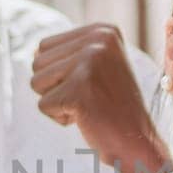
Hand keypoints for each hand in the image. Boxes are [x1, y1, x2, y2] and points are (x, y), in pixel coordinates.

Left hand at [31, 23, 165, 172]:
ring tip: (86, 105)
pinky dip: (60, 118)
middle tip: (87, 97)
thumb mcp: (97, 68)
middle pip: (37, 61)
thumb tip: (34, 52)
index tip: (89, 83)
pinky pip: (43, 105)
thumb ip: (68, 54)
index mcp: (103, 31)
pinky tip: (86, 118)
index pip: (45, 46)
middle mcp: (98, 40)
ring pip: (36, 81)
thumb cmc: (113, 107)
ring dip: (55, 101)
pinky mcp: (79, 89)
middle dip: (54, 86)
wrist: (137, 140)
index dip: (58, 72)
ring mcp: (89, 63)